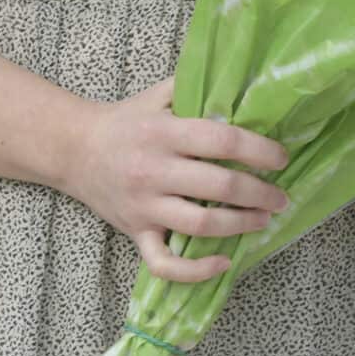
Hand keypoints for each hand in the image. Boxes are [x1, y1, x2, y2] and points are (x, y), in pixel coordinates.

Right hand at [62, 78, 289, 282]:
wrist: (74, 149)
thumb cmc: (126, 121)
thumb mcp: (159, 95)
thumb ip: (196, 87)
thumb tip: (244, 85)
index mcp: (164, 132)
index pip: (222, 141)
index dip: (259, 151)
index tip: (281, 158)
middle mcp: (154, 170)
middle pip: (219, 186)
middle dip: (260, 193)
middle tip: (281, 196)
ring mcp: (144, 206)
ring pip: (200, 225)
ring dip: (240, 225)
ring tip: (264, 219)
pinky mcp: (135, 233)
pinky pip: (165, 263)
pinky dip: (196, 270)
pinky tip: (223, 262)